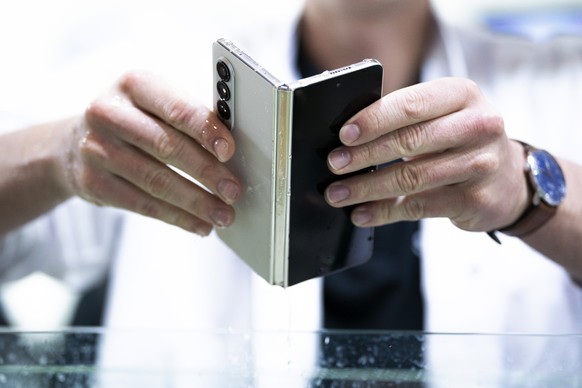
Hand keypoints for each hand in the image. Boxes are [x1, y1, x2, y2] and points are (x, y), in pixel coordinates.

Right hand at [63, 71, 240, 235]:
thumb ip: (188, 117)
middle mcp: (109, 113)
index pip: (176, 108)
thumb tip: (232, 149)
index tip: (229, 151)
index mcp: (134, 85)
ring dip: (196, 202)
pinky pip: (143, 204)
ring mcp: (96, 149)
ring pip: (156, 181)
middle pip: (167, 147)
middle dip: (207, 173)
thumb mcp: (153, 103)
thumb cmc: (133, 121)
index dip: (205, 130)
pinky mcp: (93, 183)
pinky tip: (199, 224)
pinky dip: (177, 217)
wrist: (74, 144)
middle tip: (233, 191)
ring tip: (223, 214)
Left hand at [324, 77, 527, 231]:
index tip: (344, 135)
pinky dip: (384, 211)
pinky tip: (362, 213)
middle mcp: (478, 125)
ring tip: (338, 194)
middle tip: (335, 165)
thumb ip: (406, 118)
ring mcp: (480, 164)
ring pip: (412, 178)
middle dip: (365, 155)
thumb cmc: (461, 139)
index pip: (411, 105)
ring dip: (367, 188)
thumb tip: (348, 137)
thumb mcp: (444, 114)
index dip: (374, 120)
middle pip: (410, 141)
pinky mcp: (475, 199)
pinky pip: (419, 207)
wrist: (509, 178)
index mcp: (462, 94)